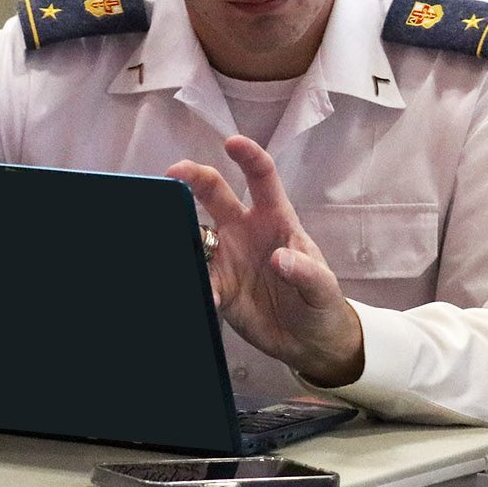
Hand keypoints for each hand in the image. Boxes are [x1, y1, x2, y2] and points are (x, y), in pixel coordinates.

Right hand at [166, 136, 365, 386]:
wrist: (309, 343)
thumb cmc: (321, 303)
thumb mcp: (323, 287)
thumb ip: (304, 271)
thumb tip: (278, 259)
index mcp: (276, 220)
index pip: (262, 178)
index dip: (248, 157)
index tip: (232, 143)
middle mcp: (245, 231)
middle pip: (214, 194)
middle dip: (193, 178)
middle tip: (172, 175)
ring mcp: (227, 258)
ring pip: (194, 233)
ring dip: (179, 231)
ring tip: (165, 234)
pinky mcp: (217, 287)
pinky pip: (196, 278)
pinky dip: (191, 282)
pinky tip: (194, 291)